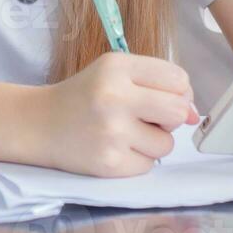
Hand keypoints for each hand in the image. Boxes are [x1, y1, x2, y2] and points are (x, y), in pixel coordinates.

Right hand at [37, 52, 199, 176]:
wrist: (39, 124)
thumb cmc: (84, 96)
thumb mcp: (114, 73)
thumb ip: (157, 85)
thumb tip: (194, 115)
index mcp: (116, 67)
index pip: (178, 79)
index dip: (178, 92)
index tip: (160, 97)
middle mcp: (114, 96)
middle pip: (177, 111)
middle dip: (169, 118)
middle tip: (147, 117)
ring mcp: (111, 132)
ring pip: (166, 143)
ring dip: (152, 142)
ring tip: (124, 133)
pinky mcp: (109, 163)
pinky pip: (148, 165)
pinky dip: (136, 160)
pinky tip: (114, 148)